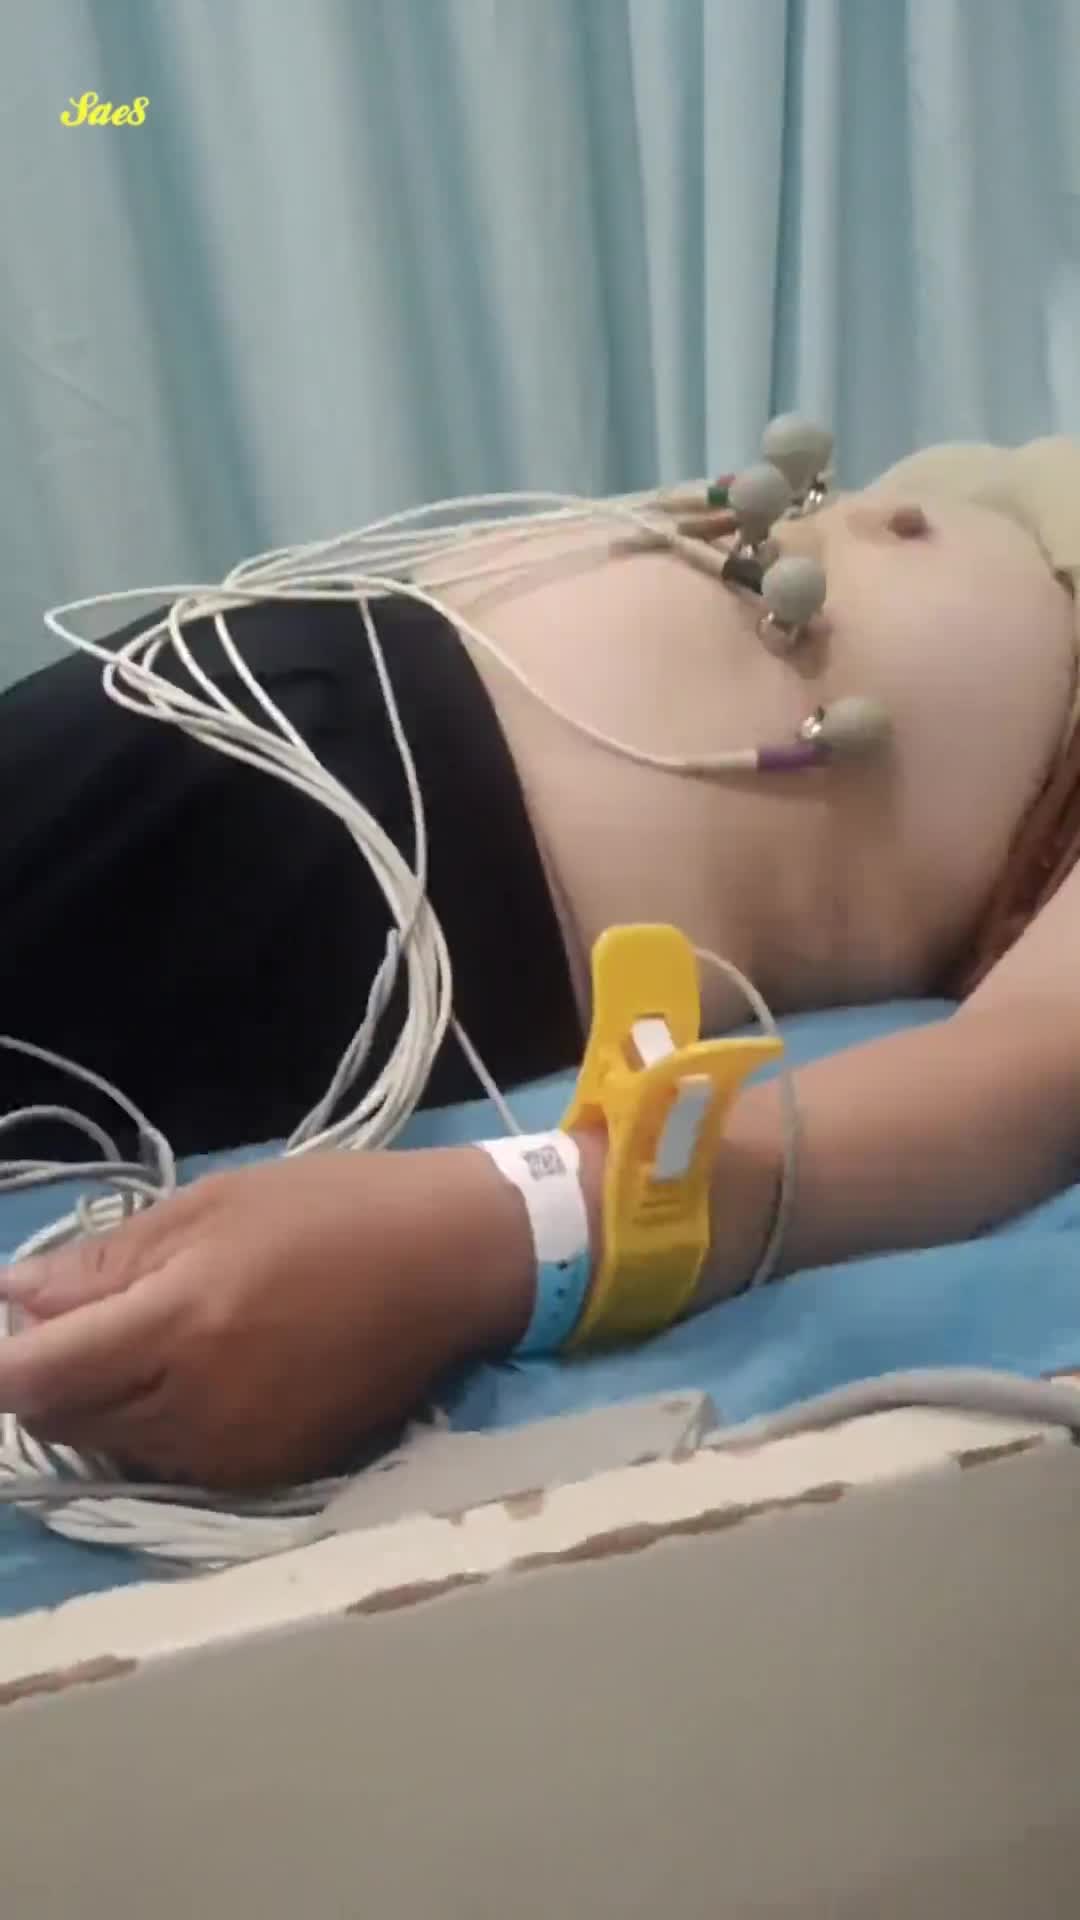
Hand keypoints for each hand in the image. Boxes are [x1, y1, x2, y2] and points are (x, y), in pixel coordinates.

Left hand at [0, 1147, 533, 1487]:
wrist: (448, 1263)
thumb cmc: (330, 1211)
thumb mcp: (211, 1209)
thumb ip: (106, 1263)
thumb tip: (13, 1298)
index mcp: (180, 1326)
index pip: (33, 1378)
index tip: (3, 1334)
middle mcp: (198, 1408)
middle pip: (63, 1421)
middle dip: (44, 1376)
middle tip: (80, 1315)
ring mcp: (234, 1453)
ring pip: (114, 1447)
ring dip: (99, 1402)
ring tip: (142, 1337)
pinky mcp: (268, 1474)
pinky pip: (173, 1462)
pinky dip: (155, 1426)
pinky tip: (191, 1372)